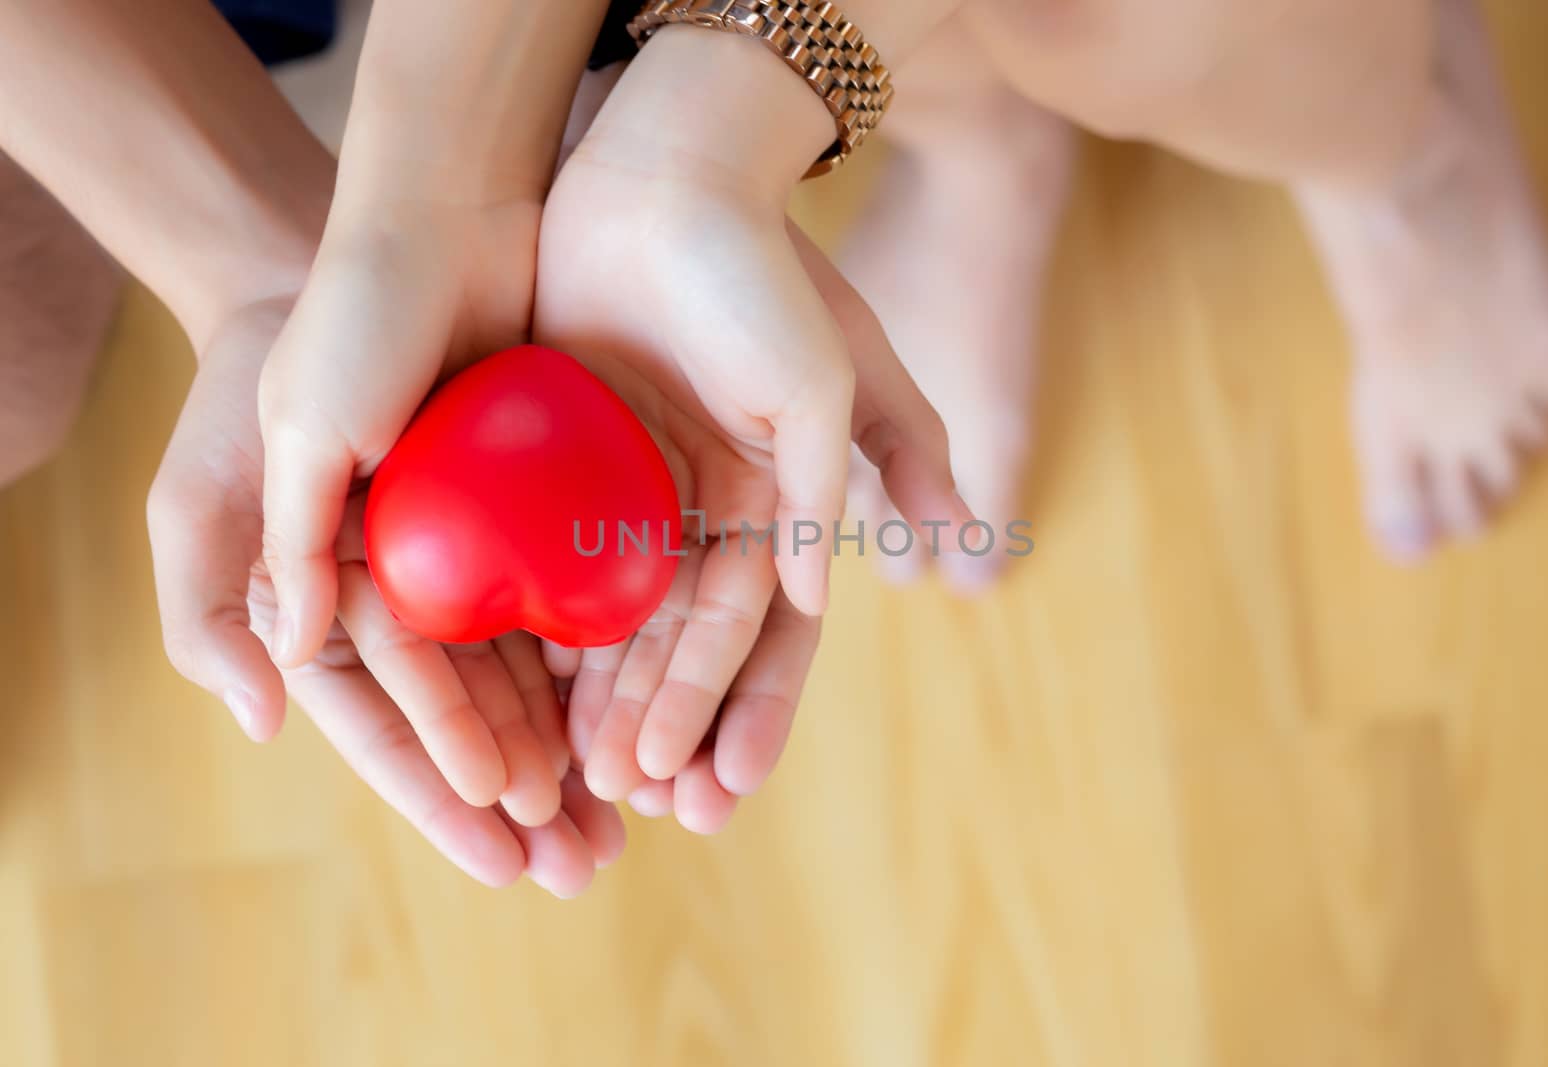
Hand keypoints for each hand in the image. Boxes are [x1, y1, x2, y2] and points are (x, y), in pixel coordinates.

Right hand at [149, 300, 620, 892]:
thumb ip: (260, 572)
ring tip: (630, 816)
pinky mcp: (549, 503)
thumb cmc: (324, 331)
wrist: (424, 227)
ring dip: (577, 744)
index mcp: (335, 586)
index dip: (439, 783)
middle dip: (524, 791)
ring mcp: (485, 546)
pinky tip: (653, 709)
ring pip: (535, 669)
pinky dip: (611, 658)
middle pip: (472, 711)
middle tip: (582, 865)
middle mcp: (415, 581)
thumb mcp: (268, 446)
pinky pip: (582, 597)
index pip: (387, 714)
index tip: (501, 842)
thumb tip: (277, 706)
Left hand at [531, 60, 970, 824]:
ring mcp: (630, 494)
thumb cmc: (758, 270)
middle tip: (644, 801)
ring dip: (610, 702)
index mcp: (776, 505)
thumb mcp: (830, 370)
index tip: (723, 790)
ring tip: (591, 779)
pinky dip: (546, 636)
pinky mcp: (560, 468)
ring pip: (619, 624)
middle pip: (691, 646)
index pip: (772, 635)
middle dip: (673, 725)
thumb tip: (828, 598)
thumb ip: (841, 483)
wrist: (659, 175)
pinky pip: (550, 569)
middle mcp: (706, 513)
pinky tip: (530, 698)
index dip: (752, 712)